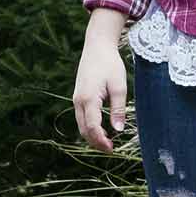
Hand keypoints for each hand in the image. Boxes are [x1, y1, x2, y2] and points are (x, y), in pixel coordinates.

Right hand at [72, 13, 133, 149]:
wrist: (97, 47)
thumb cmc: (110, 65)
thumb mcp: (119, 86)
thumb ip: (118, 109)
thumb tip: (118, 130)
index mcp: (89, 99)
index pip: (93, 127)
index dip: (101, 141)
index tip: (112, 149)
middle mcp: (78, 101)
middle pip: (84, 130)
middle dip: (96, 142)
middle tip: (111, 149)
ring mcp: (76, 99)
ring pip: (81, 125)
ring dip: (92, 136)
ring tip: (108, 142)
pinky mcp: (78, 97)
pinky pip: (81, 117)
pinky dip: (89, 127)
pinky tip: (101, 129)